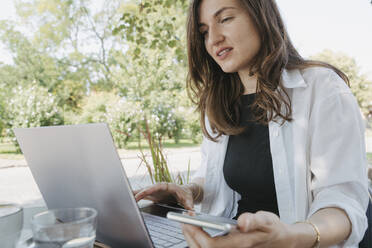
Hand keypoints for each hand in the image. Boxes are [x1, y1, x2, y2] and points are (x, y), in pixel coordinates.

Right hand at [133, 182, 193, 209]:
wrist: (185, 192)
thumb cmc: (186, 195)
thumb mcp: (189, 201)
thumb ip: (190, 207)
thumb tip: (192, 214)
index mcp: (168, 186)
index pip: (157, 186)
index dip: (149, 189)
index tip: (143, 193)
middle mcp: (160, 187)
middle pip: (148, 188)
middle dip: (139, 192)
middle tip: (130, 196)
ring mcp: (155, 190)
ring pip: (144, 191)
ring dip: (135, 194)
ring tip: (126, 196)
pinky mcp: (153, 195)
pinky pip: (143, 195)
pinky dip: (136, 196)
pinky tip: (129, 198)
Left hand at [182, 211, 297, 247]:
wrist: (281, 240)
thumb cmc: (272, 229)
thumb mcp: (267, 220)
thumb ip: (254, 220)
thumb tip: (243, 222)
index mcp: (240, 244)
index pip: (211, 246)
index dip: (196, 235)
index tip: (189, 221)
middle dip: (189, 236)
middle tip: (182, 220)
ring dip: (192, 239)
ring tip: (186, 223)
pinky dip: (198, 241)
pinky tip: (197, 230)